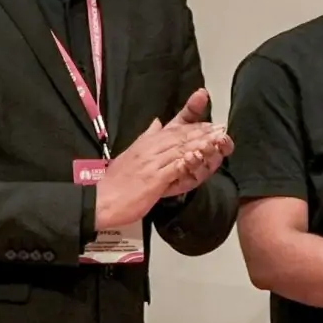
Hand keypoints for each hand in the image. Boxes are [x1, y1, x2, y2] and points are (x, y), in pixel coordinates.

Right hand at [92, 98, 230, 229]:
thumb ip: (146, 138)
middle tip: (221, 128)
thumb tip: (157, 122)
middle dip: (202, 132)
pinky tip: (201, 159)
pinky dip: (189, 162)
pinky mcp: (154, 178)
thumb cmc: (117, 181)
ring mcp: (152, 163)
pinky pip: (175, 168)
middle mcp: (149, 149)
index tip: (211, 124)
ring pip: (180, 149)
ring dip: (201, 144)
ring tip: (218, 140)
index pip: (173, 130)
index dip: (193, 125)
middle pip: (180, 136)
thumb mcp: (131, 154)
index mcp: (145, 143)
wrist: (101, 199)